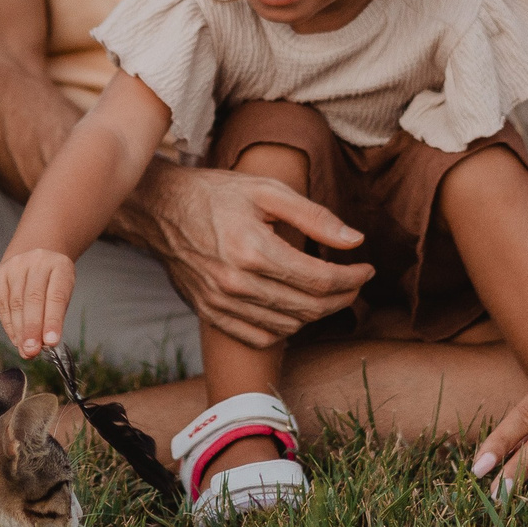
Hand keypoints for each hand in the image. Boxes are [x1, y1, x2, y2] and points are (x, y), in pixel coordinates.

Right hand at [0, 249, 76, 356]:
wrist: (35, 258)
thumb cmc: (52, 282)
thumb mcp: (63, 292)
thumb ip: (55, 316)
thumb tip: (44, 343)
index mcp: (60, 265)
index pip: (56, 296)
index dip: (53, 321)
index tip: (51, 342)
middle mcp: (37, 261)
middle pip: (33, 299)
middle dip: (32, 329)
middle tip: (32, 351)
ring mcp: (15, 265)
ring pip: (15, 303)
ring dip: (19, 330)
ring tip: (25, 349)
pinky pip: (2, 303)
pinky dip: (8, 324)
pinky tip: (15, 338)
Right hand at [128, 165, 373, 348]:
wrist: (160, 210)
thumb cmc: (217, 194)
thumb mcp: (268, 190)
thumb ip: (315, 217)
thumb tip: (356, 241)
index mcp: (253, 249)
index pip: (319, 280)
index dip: (352, 278)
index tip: (367, 268)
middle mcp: (237, 283)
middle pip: (308, 307)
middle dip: (343, 297)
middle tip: (356, 282)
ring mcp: (221, 302)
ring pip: (288, 325)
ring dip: (318, 313)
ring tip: (331, 293)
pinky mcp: (210, 312)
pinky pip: (260, 336)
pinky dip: (287, 328)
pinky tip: (296, 308)